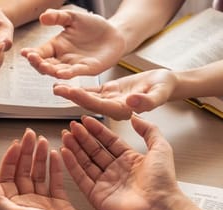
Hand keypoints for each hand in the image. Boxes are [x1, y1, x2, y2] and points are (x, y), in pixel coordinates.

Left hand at [0, 129, 99, 209]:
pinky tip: (55, 154)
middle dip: (26, 153)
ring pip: (39, 174)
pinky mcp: (60, 202)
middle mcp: (27, 204)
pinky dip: (55, 167)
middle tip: (30, 135)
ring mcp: (44, 202)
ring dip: (39, 157)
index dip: (10, 160)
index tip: (16, 144)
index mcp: (14, 207)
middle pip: (23, 173)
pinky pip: (55, 181)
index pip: (7, 178)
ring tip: (43, 141)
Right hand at [20, 9, 125, 78]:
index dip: (32, 54)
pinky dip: (68, 74)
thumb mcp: (73, 17)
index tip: (25, 52)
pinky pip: (76, 73)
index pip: (40, 53)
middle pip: (46, 65)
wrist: (113, 33)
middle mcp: (63, 58)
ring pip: (58, 71)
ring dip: (50, 70)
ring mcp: (74, 65)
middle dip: (38, 63)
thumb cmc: (93, 26)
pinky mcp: (88, 69)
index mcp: (56, 46)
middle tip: (33, 59)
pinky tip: (62, 73)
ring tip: (45, 67)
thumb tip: (42, 17)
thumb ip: (58, 17)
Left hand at [54, 69, 176, 119]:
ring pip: (88, 98)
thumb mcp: (159, 94)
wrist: (165, 83)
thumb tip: (132, 103)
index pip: (102, 107)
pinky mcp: (108, 94)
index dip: (88, 100)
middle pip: (90, 104)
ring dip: (73, 93)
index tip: (74, 91)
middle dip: (74, 97)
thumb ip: (147, 101)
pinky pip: (91, 92)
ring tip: (57, 86)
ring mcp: (110, 102)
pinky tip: (67, 83)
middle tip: (59, 89)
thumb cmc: (164, 88)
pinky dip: (80, 88)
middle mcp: (114, 109)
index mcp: (125, 111)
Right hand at [61, 116, 183, 209]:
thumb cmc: (163, 182)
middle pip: (95, 151)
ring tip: (66, 136)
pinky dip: (72, 166)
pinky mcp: (97, 196)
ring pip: (85, 163)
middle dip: (83, 138)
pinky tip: (65, 153)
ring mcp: (106, 184)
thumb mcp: (160, 148)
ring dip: (75, 149)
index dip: (97, 130)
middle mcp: (117, 172)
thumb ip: (149, 130)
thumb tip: (136, 118)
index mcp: (130, 160)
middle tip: (72, 126)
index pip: (109, 141)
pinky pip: (81, 178)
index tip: (86, 120)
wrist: (160, 208)